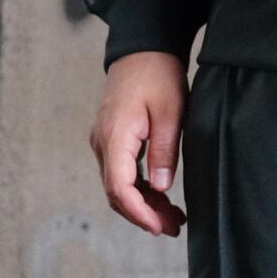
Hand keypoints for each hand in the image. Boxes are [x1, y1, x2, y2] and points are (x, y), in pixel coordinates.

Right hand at [88, 51, 189, 236]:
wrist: (143, 49)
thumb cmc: (158, 75)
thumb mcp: (170, 112)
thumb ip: (165, 151)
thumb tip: (160, 187)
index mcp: (115, 136)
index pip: (119, 187)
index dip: (138, 212)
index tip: (159, 226)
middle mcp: (103, 142)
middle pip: (116, 193)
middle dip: (143, 215)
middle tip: (173, 228)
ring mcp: (105, 142)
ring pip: (119, 187)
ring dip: (143, 206)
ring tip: (173, 220)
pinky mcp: (113, 142)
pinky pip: (122, 175)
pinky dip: (141, 192)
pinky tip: (163, 201)